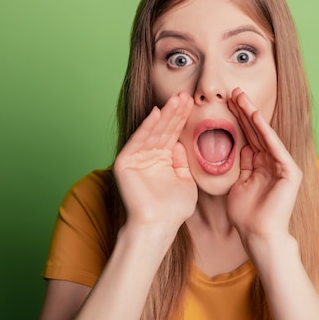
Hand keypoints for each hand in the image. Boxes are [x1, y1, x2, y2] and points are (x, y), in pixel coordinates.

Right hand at [113, 92, 196, 234]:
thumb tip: (180, 143)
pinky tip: (157, 112)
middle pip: (164, 129)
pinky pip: (138, 140)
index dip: (182, 118)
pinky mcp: (125, 162)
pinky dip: (147, 126)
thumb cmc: (174, 209)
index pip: (173, 133)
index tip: (193, 103)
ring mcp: (135, 157)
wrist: (159, 225)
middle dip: (175, 112)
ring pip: (153, 131)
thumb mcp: (186, 180)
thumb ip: (183, 161)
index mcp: (162, 159)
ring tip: (177, 99)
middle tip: (186, 94)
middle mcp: (148, 155)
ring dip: (165, 114)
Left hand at [226, 88, 301, 243]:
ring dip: (253, 115)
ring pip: (265, 135)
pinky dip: (265, 131)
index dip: (238, 119)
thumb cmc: (246, 215)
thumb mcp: (238, 185)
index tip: (226, 102)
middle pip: (256, 131)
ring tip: (241, 97)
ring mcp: (283, 166)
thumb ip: (241, 166)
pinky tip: (255, 116)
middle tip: (233, 91)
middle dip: (244, 111)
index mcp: (260, 166)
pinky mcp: (290, 171)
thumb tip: (240, 149)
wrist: (259, 235)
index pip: (248, 137)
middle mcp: (273, 163)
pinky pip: (274, 147)